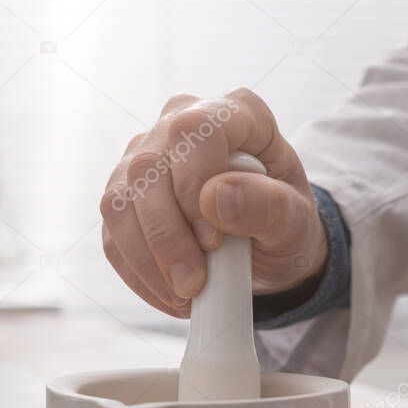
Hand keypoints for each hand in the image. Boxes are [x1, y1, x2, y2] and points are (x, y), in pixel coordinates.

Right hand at [100, 89, 327, 316]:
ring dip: (147, 259)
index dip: (194, 185)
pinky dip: (137, 272)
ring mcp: (145, 157)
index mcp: (233, 112)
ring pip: (120, 202)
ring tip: (184, 294)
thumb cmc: (284, 223)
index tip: (214, 240)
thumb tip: (214, 197)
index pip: (193, 130)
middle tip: (194, 284)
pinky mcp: (124, 196)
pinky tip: (168, 292)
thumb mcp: (296, 221)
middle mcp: (180, 122)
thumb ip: (269, 206)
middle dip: (167, 237)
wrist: (267, 248)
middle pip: (147, 168)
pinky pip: (112, 234)